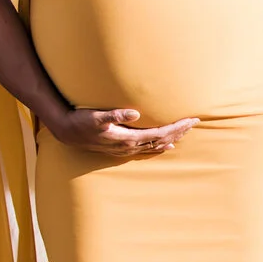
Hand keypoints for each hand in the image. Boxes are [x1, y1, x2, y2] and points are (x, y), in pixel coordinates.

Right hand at [44, 106, 197, 156]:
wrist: (67, 133)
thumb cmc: (81, 121)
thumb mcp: (96, 116)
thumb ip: (116, 114)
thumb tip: (135, 113)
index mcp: (128, 138)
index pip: (160, 133)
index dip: (177, 127)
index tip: (191, 119)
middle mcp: (129, 146)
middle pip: (162, 141)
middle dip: (179, 132)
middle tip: (195, 122)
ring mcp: (126, 149)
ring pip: (156, 146)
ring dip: (172, 139)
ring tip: (185, 132)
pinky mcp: (122, 148)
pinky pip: (147, 149)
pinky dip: (160, 146)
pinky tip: (166, 145)